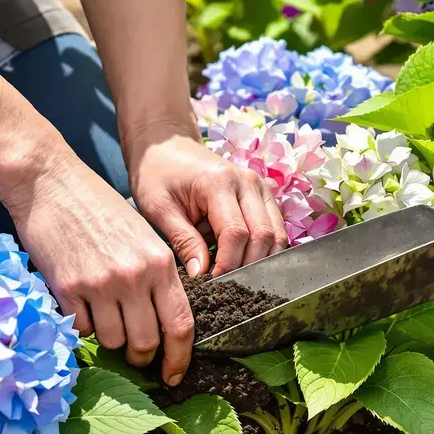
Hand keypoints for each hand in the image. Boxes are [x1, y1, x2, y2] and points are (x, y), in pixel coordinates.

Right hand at [3, 150, 194, 384]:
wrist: (49, 182)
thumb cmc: (99, 207)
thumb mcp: (143, 236)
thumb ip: (157, 275)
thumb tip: (163, 322)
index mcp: (161, 263)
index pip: (180, 325)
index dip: (180, 358)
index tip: (174, 374)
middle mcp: (134, 277)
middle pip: (146, 343)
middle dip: (142, 356)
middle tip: (136, 352)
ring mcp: (99, 284)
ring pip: (112, 341)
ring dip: (110, 338)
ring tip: (104, 316)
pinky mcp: (67, 288)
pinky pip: (82, 329)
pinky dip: (84, 325)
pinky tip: (81, 302)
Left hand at [127, 133, 287, 277]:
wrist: (166, 146)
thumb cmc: (157, 175)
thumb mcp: (159, 208)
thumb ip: (183, 241)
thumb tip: (202, 275)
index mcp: (219, 182)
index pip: (235, 233)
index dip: (228, 264)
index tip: (213, 283)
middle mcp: (248, 181)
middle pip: (262, 236)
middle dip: (248, 266)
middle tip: (227, 287)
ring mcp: (260, 185)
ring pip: (276, 234)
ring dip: (261, 259)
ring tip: (237, 276)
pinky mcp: (263, 193)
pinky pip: (275, 227)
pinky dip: (265, 248)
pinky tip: (244, 261)